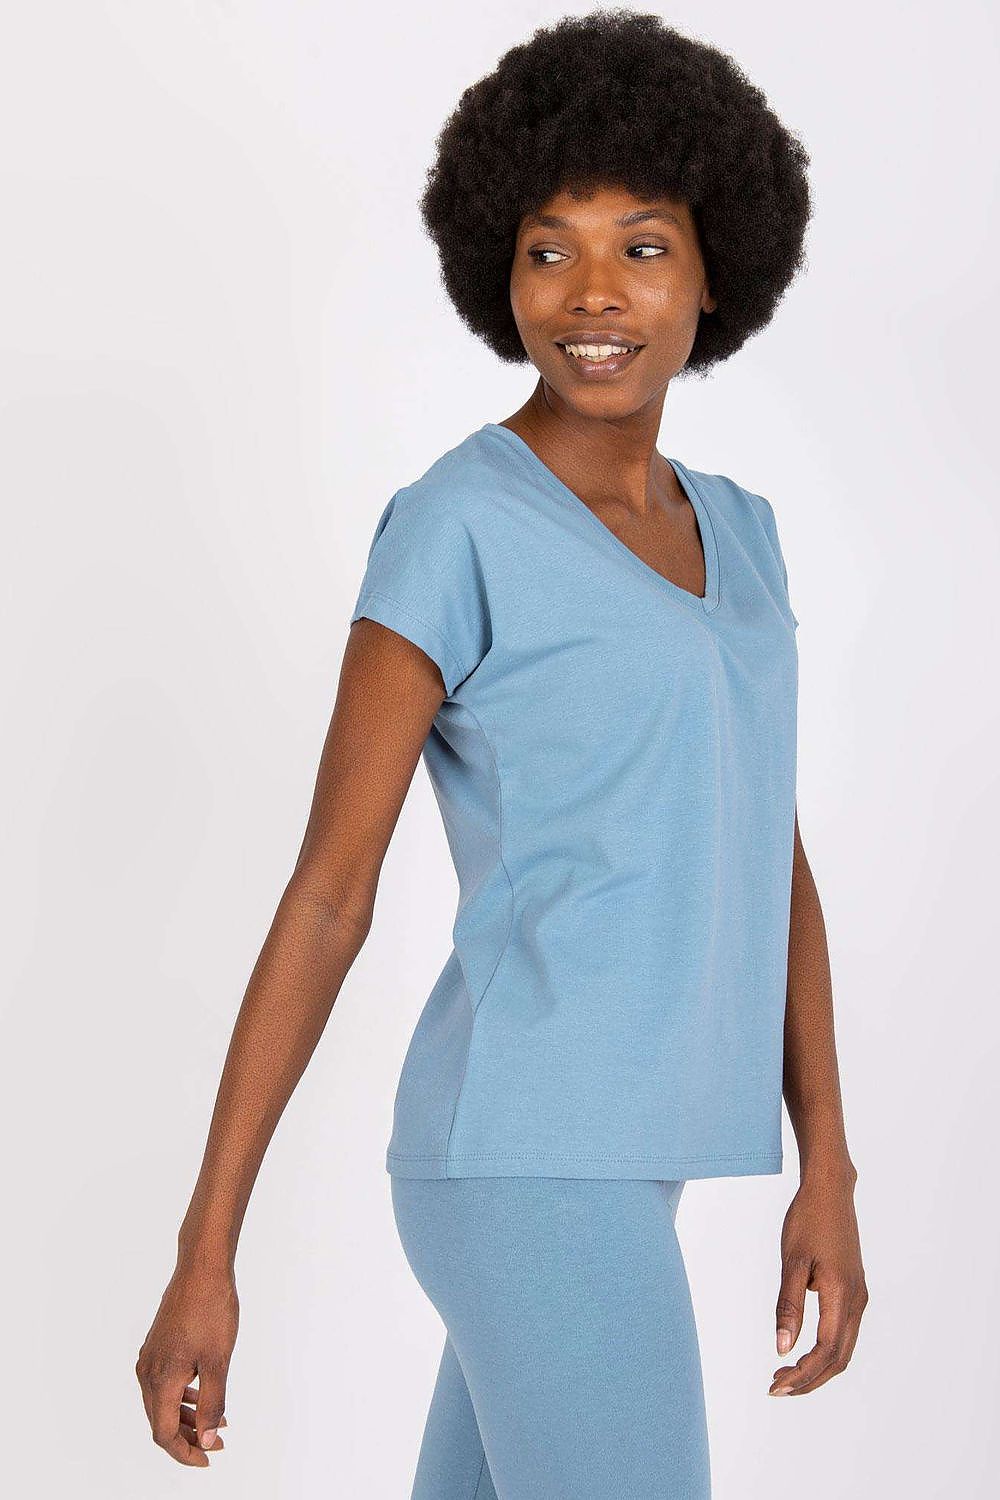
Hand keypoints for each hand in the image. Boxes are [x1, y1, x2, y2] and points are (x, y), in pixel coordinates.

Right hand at [135, 1258, 238, 1464]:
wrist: (201, 1268)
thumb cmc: (211, 1309)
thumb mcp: (219, 1361)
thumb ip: (213, 1403)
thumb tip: (208, 1440)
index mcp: (160, 1379)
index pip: (164, 1433)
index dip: (185, 1453)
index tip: (209, 1459)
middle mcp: (148, 1371)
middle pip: (161, 1420)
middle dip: (188, 1437)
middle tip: (218, 1444)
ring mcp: (150, 1357)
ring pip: (163, 1401)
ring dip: (188, 1416)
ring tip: (217, 1422)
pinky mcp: (158, 1345)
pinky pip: (165, 1382)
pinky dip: (183, 1395)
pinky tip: (204, 1394)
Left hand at [769, 1172, 867, 1396]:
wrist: (830, 1190)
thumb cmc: (808, 1220)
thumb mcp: (792, 1261)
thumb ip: (788, 1306)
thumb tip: (782, 1348)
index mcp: (842, 1295)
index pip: (826, 1351)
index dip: (802, 1374)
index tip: (775, 1385)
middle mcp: (857, 1301)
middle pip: (838, 1359)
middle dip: (809, 1379)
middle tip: (776, 1387)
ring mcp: (859, 1296)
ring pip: (843, 1348)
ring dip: (817, 1367)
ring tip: (785, 1373)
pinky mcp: (854, 1289)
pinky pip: (844, 1332)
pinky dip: (825, 1350)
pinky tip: (802, 1349)